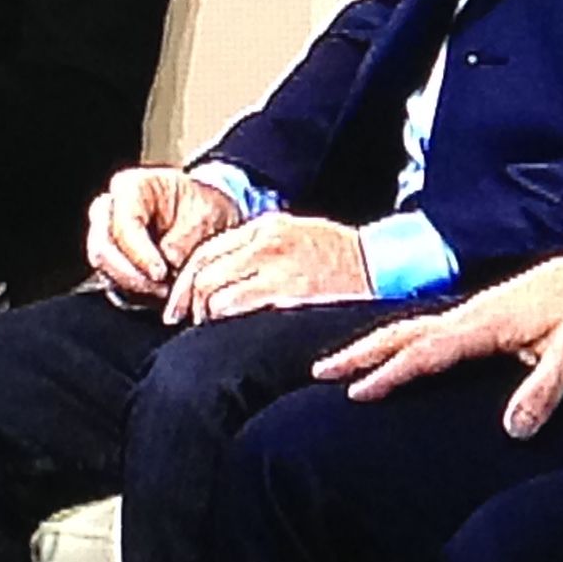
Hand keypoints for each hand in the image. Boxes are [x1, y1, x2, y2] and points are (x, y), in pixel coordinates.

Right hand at [84, 166, 243, 302]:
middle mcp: (111, 211)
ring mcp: (108, 238)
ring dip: (134, 287)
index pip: (123, 223)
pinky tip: (160, 295)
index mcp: (132, 187)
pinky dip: (136, 294)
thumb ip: (186, 236)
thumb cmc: (204, 209)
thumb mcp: (206, 214)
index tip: (161, 273)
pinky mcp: (113, 264)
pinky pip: (114, 284)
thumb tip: (169, 260)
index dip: (138, 252)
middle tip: (161, 289)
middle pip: (102, 248)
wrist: (207, 220)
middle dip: (131, 276)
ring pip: (105, 270)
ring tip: (166, 293)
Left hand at [167, 213, 370, 325]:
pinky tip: (233, 334)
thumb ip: (260, 248)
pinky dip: (225, 323)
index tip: (179, 305)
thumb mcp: (297, 236)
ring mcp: (275, 267)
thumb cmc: (341, 258)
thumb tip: (222, 273)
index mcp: (266, 227)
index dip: (185, 282)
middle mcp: (265, 242)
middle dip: (189, 303)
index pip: (205, 252)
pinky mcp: (286, 293)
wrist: (383, 267)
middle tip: (188, 323)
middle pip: (202, 273)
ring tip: (214, 331)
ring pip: (213, 294)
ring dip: (206, 316)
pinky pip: (234, 309)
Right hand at [313, 252, 562, 439]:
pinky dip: (399, 340)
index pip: (430, 351)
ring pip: (411, 327)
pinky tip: (390, 354)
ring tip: (337, 364)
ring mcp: (474, 312)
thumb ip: (545, 391)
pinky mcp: (482, 316)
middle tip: (319, 370)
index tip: (358, 392)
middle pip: (404, 332)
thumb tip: (514, 431)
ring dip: (373, 344)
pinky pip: (428, 328)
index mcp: (488, 322)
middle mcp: (472, 314)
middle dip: (361, 351)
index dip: (393, 372)